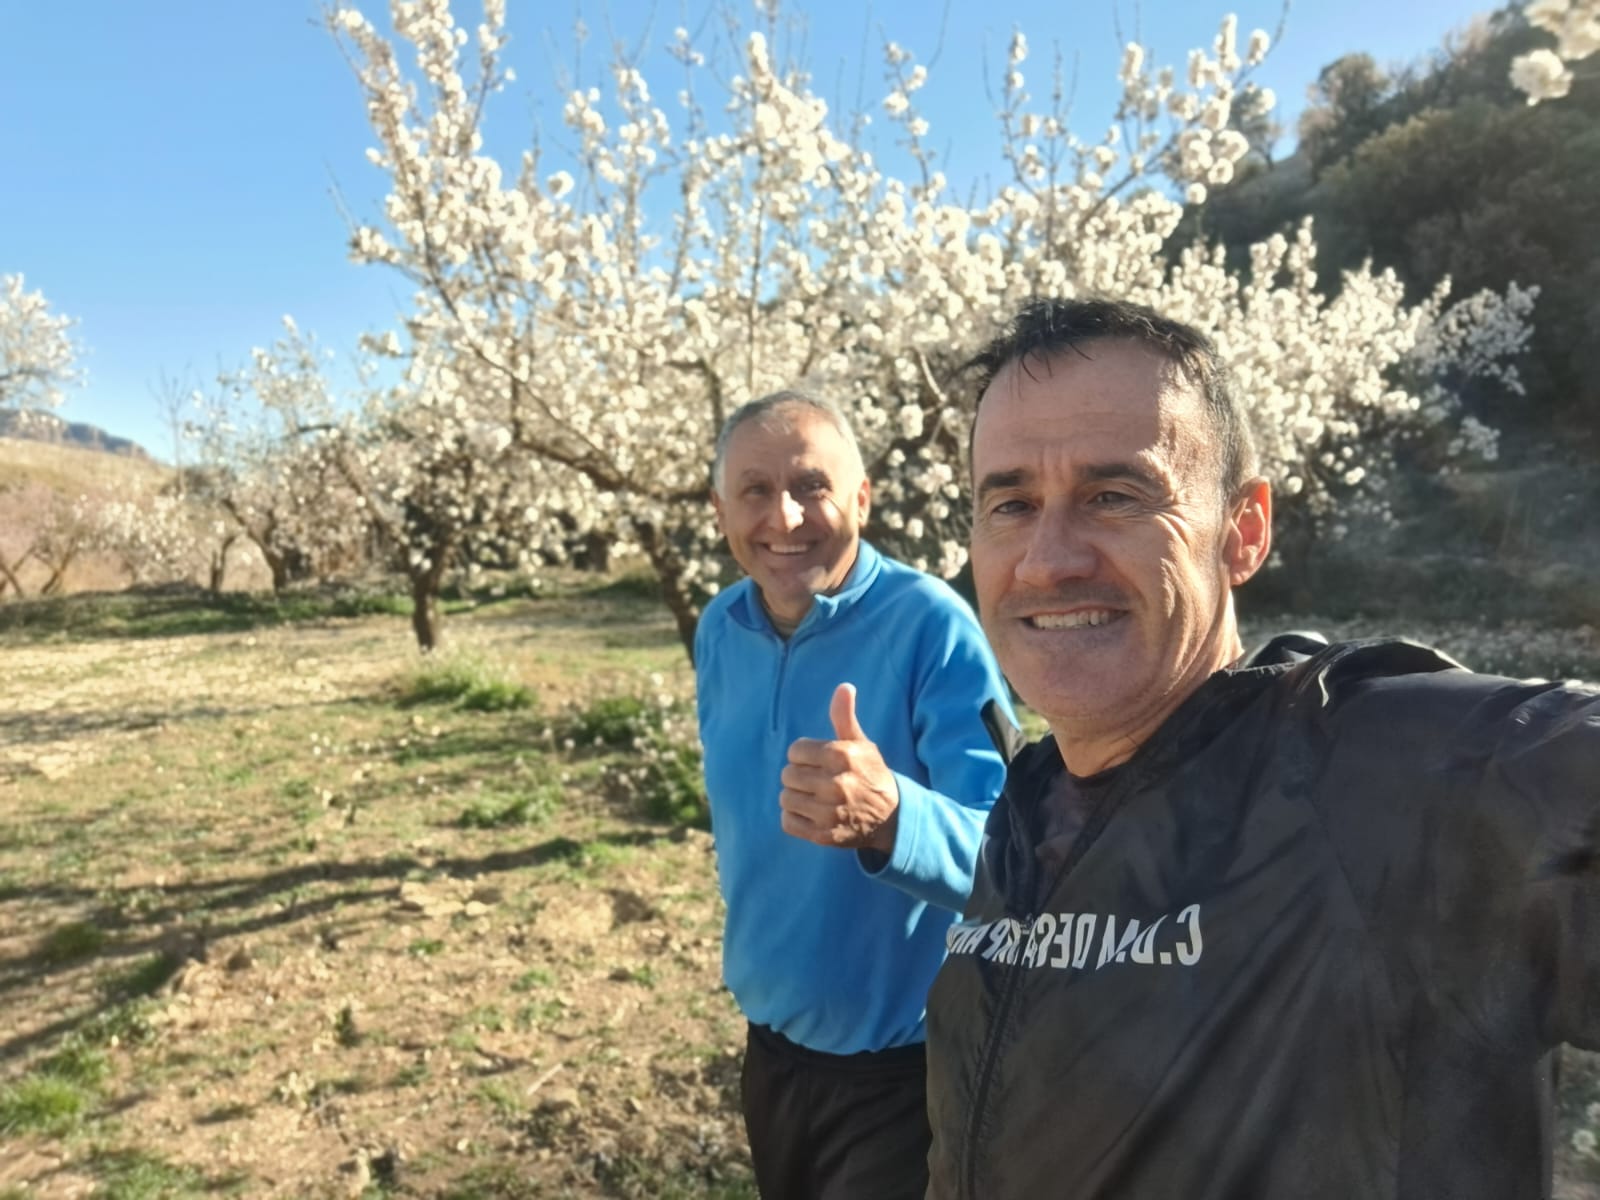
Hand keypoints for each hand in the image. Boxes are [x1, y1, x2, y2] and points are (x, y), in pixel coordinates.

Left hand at [780, 683, 899, 852]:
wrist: (891, 817)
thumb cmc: (870, 773)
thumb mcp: (861, 743)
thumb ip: (845, 716)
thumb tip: (844, 686)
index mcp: (842, 756)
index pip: (795, 751)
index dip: (803, 755)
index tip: (818, 762)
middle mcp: (836, 784)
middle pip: (787, 774)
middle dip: (799, 776)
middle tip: (817, 780)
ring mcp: (829, 812)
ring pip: (785, 798)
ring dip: (795, 797)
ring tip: (813, 797)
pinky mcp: (823, 835)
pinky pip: (787, 822)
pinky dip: (794, 818)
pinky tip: (811, 813)